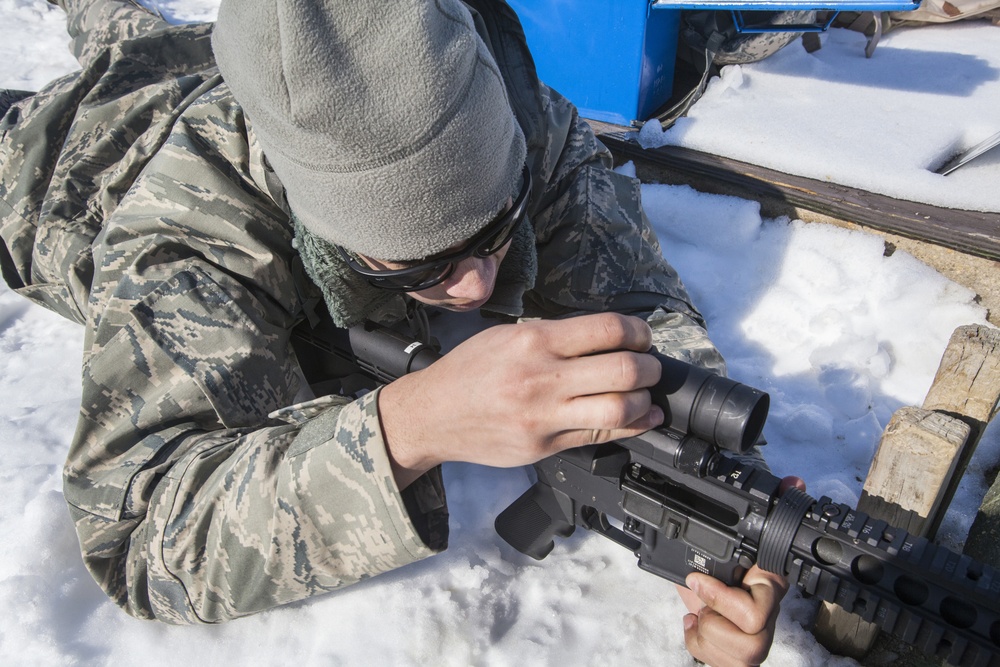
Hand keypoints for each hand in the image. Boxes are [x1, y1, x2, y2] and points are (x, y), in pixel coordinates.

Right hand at [378, 313, 663, 486]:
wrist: (431, 416)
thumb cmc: (468, 372)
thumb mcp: (505, 336)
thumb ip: (554, 336)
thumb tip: (606, 337)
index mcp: (533, 340)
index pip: (607, 329)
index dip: (638, 332)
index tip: (641, 337)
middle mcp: (541, 377)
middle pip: (623, 370)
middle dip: (649, 367)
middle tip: (649, 365)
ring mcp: (543, 416)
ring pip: (620, 408)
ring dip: (644, 400)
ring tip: (643, 392)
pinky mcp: (544, 446)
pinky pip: (600, 436)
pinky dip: (632, 426)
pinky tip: (643, 417)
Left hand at [676, 476, 804, 665]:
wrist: (703, 595)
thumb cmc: (721, 567)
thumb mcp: (727, 537)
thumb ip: (761, 509)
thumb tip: (794, 482)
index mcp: (770, 584)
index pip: (768, 597)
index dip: (729, 593)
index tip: (698, 578)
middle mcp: (769, 616)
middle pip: (756, 629)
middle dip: (716, 614)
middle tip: (695, 594)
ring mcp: (756, 641)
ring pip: (745, 653)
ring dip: (708, 633)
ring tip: (698, 613)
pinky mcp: (738, 661)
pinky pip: (724, 665)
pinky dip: (700, 647)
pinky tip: (694, 624)